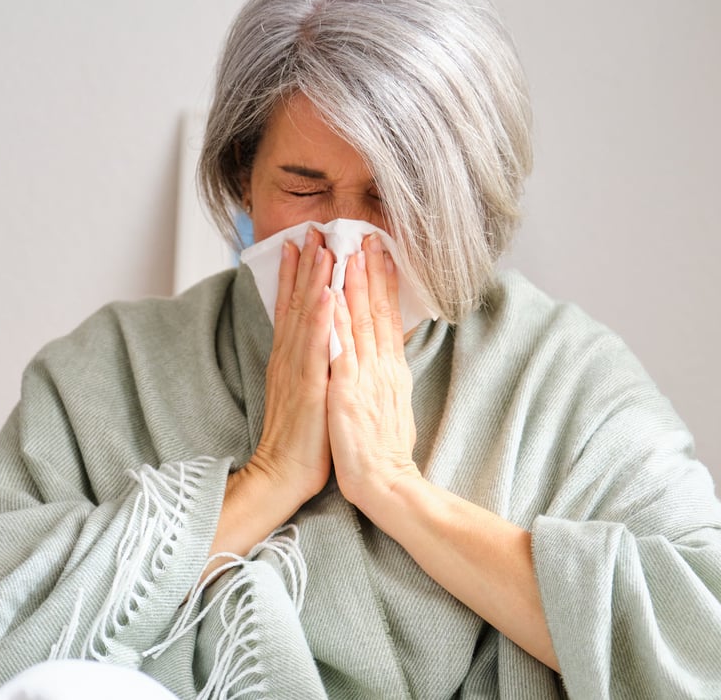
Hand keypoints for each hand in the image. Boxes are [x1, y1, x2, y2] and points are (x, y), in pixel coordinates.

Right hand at [247, 226, 335, 500]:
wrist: (283, 474)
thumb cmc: (301, 438)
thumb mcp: (306, 391)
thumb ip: (310, 363)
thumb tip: (321, 340)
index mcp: (290, 359)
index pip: (293, 308)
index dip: (297, 275)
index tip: (302, 243)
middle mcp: (289, 358)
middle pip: (296, 302)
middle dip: (305, 264)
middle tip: (312, 228)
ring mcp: (296, 369)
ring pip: (304, 316)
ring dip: (312, 280)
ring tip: (320, 247)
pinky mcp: (308, 385)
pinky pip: (314, 345)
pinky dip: (319, 317)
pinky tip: (325, 294)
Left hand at [327, 234, 421, 509]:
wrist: (381, 484)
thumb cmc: (378, 451)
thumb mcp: (387, 405)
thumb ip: (384, 376)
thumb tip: (383, 356)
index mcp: (388, 370)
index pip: (386, 318)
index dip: (383, 284)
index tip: (380, 253)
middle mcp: (379, 367)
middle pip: (374, 310)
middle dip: (369, 271)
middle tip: (366, 235)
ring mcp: (363, 377)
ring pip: (358, 321)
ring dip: (353, 283)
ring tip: (348, 250)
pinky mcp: (346, 390)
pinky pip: (340, 347)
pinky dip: (337, 318)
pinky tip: (332, 294)